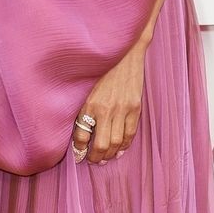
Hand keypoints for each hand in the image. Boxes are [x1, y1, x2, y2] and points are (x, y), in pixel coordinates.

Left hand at [71, 46, 146, 163]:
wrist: (124, 52)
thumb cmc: (100, 67)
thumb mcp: (84, 85)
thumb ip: (82, 105)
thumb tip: (78, 126)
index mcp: (90, 104)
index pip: (82, 136)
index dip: (79, 149)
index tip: (78, 153)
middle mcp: (106, 110)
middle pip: (101, 145)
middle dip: (95, 157)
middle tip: (92, 160)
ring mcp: (123, 110)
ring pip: (116, 143)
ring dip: (109, 154)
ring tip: (104, 158)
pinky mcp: (135, 108)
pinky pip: (130, 133)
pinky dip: (125, 146)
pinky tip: (119, 150)